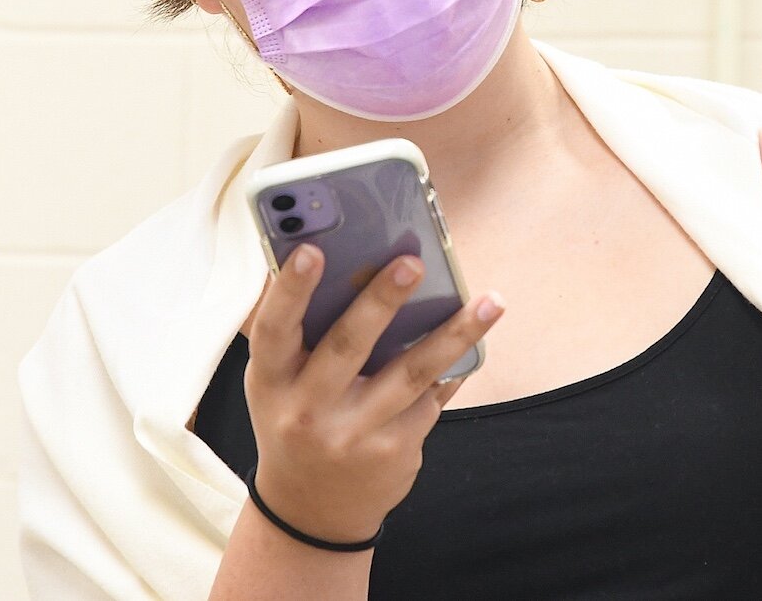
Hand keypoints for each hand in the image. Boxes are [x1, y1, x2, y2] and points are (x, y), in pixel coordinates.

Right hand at [244, 245, 503, 541]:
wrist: (312, 509)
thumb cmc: (296, 419)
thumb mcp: (279, 382)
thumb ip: (300, 332)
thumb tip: (343, 258)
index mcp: (272, 381)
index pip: (274, 329)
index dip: (290, 290)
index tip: (312, 251)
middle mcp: (307, 410)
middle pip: (348, 345)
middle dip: (382, 301)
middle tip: (413, 262)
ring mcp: (353, 434)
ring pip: (412, 372)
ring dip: (456, 334)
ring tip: (490, 301)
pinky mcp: (395, 450)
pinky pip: (432, 396)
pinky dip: (453, 364)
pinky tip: (475, 340)